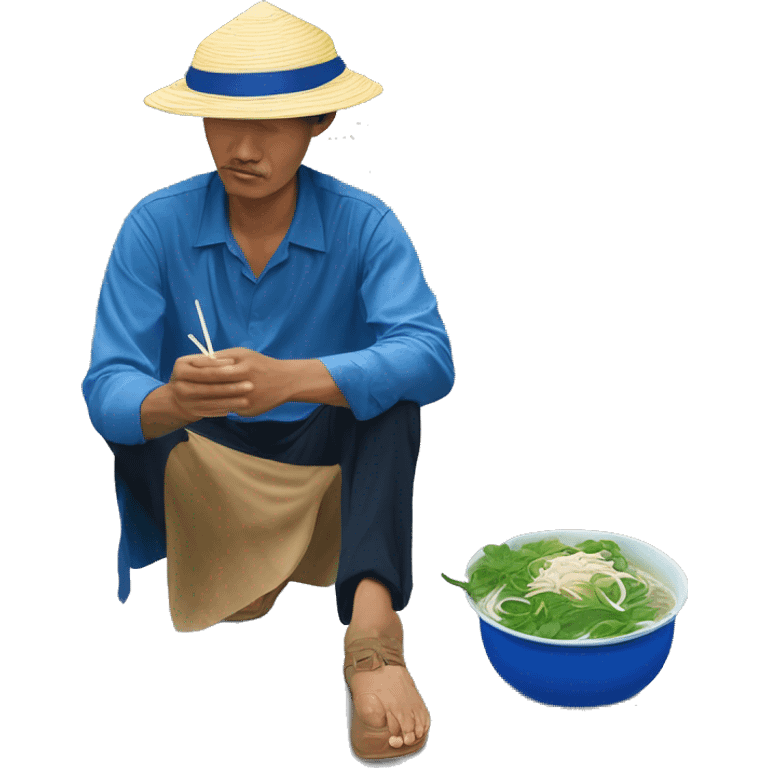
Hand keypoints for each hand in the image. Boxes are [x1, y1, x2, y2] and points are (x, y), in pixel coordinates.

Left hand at [169, 347, 290, 419]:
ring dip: (207, 400)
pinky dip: (222, 407)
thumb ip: (223, 357)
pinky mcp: (250, 411)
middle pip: (216, 387)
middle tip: (185, 385)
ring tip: (194, 397)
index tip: (187, 369)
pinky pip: (230, 409)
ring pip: (221, 402)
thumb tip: (200, 361)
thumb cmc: (261, 364)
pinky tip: (214, 405)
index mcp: (244, 368)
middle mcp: (247, 385)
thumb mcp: (244, 354)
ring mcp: (249, 400)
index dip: (200, 371)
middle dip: (199, 387)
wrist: (287, 381)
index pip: (215, 370)